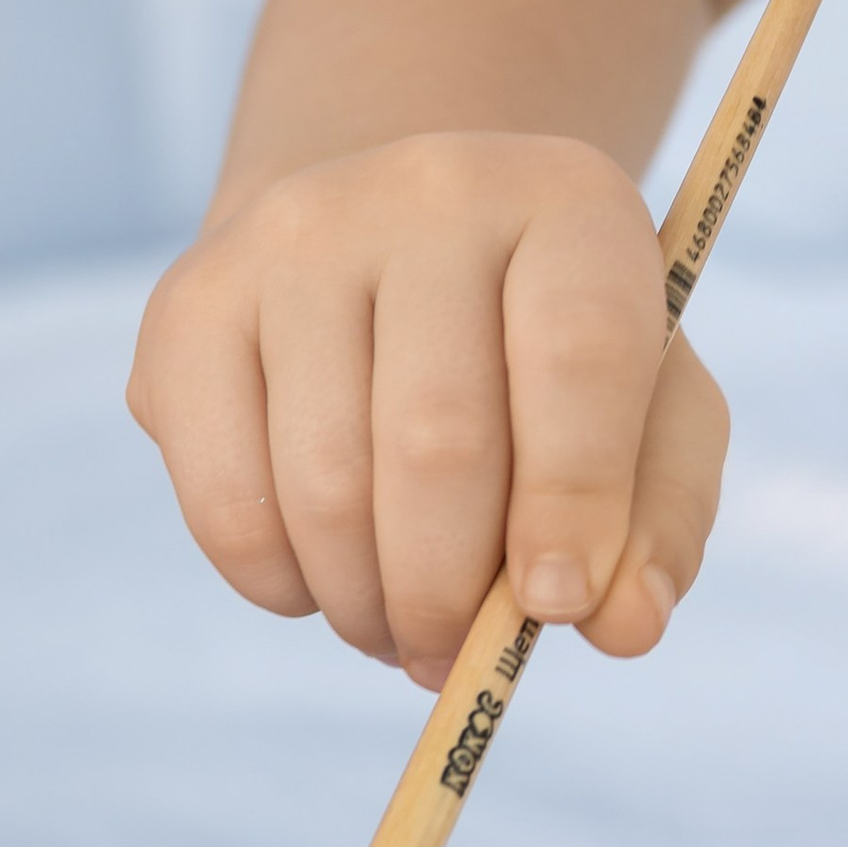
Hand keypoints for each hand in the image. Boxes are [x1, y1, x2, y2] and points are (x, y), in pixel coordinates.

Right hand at [131, 130, 728, 685]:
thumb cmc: (536, 354)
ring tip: (394, 630)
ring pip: (323, 482)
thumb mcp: (645, 411)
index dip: (573, 502)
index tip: (558, 608)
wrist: (386, 250)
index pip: (578, 354)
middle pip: (436, 437)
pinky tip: (316, 584)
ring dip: (363, 604)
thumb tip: (620, 628)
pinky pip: (224, 498)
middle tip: (453, 658)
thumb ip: (658, 518)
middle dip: (449, 593)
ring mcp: (291, 236)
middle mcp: (425, 188)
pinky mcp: (189, 303)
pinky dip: (274, 582)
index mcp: (568, 200)